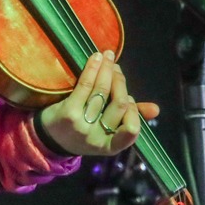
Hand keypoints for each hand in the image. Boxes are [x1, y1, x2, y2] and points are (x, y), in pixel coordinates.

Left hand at [37, 51, 160, 156]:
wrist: (49, 138)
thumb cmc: (83, 130)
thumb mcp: (106, 131)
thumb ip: (130, 119)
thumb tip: (156, 110)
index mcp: (110, 146)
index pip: (131, 130)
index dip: (133, 111)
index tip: (128, 97)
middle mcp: (96, 139)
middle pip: (119, 105)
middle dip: (121, 83)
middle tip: (117, 69)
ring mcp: (82, 126)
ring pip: (102, 92)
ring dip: (108, 71)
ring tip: (108, 59)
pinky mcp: (68, 113)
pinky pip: (85, 86)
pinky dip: (93, 69)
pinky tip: (97, 58)